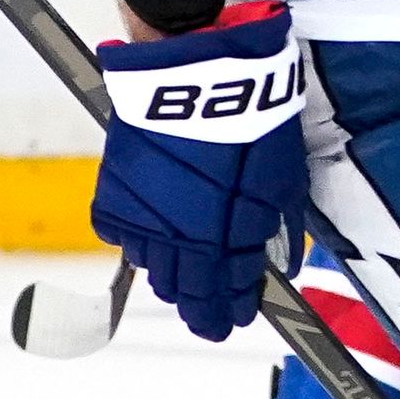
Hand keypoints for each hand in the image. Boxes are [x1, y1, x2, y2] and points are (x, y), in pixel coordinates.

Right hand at [90, 2, 308, 341]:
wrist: (197, 79)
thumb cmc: (251, 121)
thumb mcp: (284, 177)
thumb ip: (277, 225)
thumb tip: (280, 261)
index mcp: (228, 240)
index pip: (229, 293)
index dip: (232, 309)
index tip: (233, 319)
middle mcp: (181, 240)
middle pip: (187, 291)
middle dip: (200, 306)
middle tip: (207, 317)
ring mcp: (144, 220)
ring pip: (153, 270)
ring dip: (171, 277)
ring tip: (183, 281)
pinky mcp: (115, 197)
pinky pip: (122, 237)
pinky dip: (138, 243)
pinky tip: (150, 241)